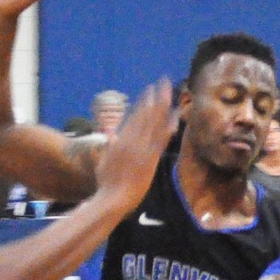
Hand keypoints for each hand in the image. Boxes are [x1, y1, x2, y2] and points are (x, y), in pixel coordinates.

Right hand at [93, 80, 176, 208]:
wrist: (114, 197)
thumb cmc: (106, 182)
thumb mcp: (104, 159)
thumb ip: (109, 144)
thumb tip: (110, 134)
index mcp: (121, 140)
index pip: (134, 116)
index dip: (143, 102)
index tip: (150, 91)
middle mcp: (132, 140)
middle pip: (146, 114)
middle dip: (155, 97)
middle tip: (163, 82)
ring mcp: (142, 148)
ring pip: (154, 123)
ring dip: (163, 106)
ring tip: (170, 92)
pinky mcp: (150, 159)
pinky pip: (160, 140)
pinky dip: (167, 127)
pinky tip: (175, 117)